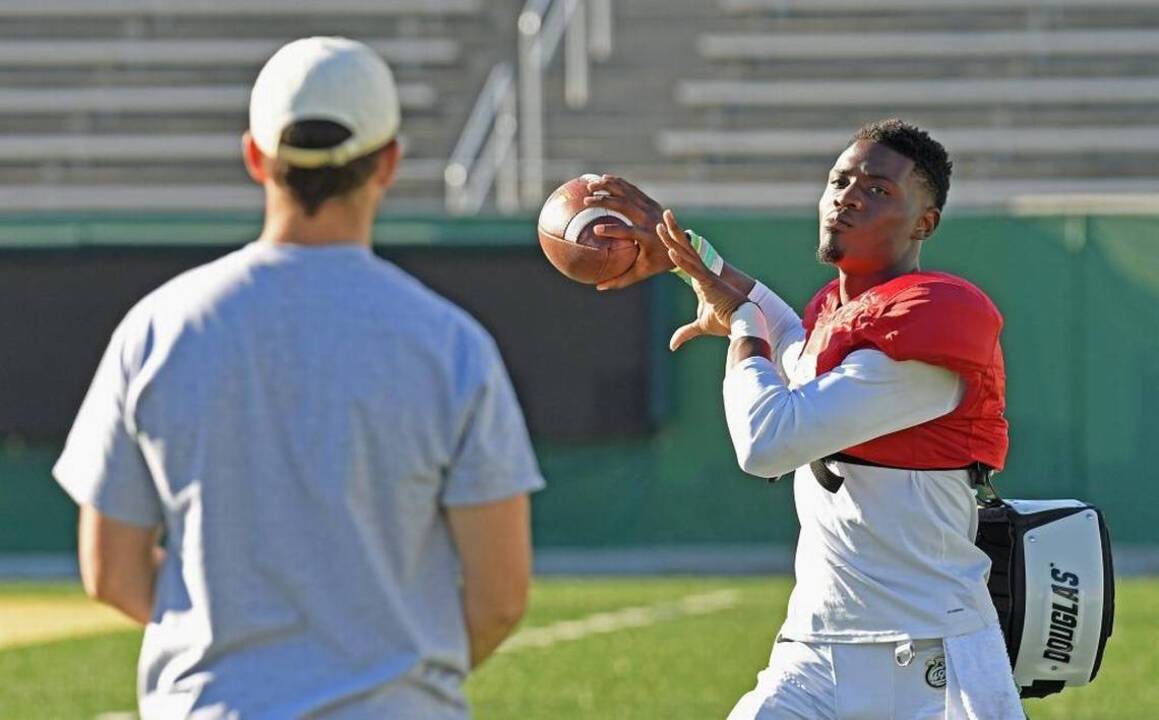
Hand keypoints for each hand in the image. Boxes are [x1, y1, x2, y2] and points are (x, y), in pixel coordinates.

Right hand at [583, 175, 672, 289]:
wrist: (681, 244)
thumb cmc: (657, 262)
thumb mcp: (641, 273)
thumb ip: (620, 280)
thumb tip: (598, 287)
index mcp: (648, 237)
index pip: (629, 232)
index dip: (613, 230)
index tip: (597, 230)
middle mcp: (650, 220)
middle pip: (626, 206)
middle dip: (605, 201)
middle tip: (586, 201)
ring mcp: (651, 208)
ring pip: (628, 193)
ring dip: (608, 187)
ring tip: (589, 185)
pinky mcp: (650, 202)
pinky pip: (632, 190)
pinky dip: (618, 183)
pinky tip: (602, 179)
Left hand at [657, 210, 748, 350]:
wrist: (743, 322)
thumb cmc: (726, 321)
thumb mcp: (701, 326)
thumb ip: (686, 332)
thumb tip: (672, 345)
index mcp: (700, 279)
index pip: (684, 258)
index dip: (674, 245)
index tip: (665, 232)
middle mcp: (702, 273)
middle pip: (684, 248)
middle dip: (673, 231)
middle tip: (664, 214)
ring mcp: (705, 276)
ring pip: (687, 253)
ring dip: (674, 239)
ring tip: (663, 222)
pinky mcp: (709, 283)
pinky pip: (693, 269)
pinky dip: (682, 261)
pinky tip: (671, 250)